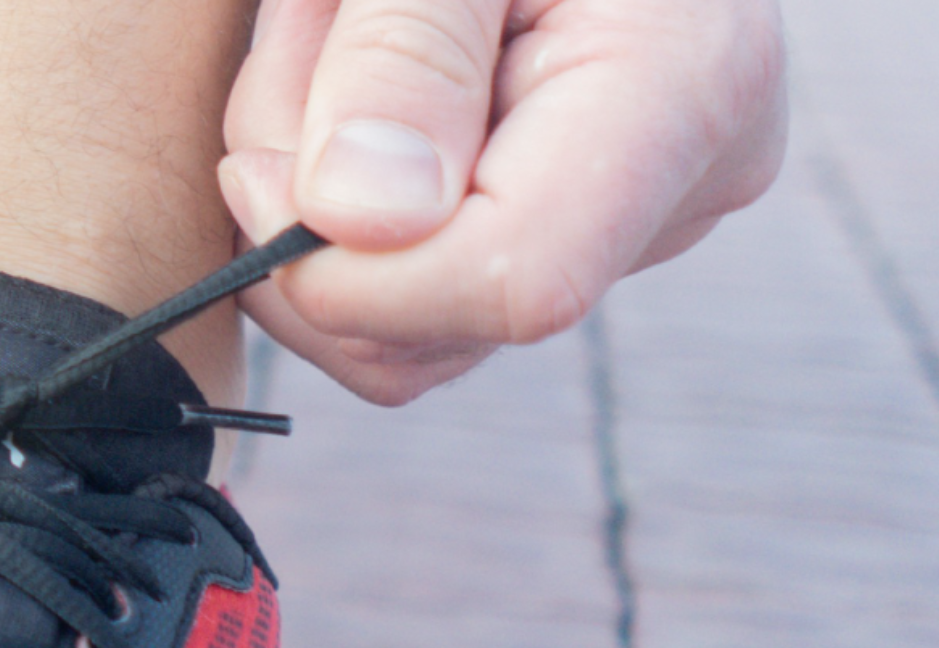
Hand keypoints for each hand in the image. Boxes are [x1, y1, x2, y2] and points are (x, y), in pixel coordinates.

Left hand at [220, 0, 787, 402]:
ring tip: (326, 33)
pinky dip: (336, 205)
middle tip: (296, 33)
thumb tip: (362, 221)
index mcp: (685, 87)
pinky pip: (411, 294)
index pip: (510, 283)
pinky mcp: (572, 228)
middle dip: (307, 206)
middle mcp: (687, 180)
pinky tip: (344, 86)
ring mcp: (636, 219)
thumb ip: (401, 52)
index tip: (251, 166)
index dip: (344, 268)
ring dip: (308, 194)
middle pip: (435, 319)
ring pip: (404, 323)